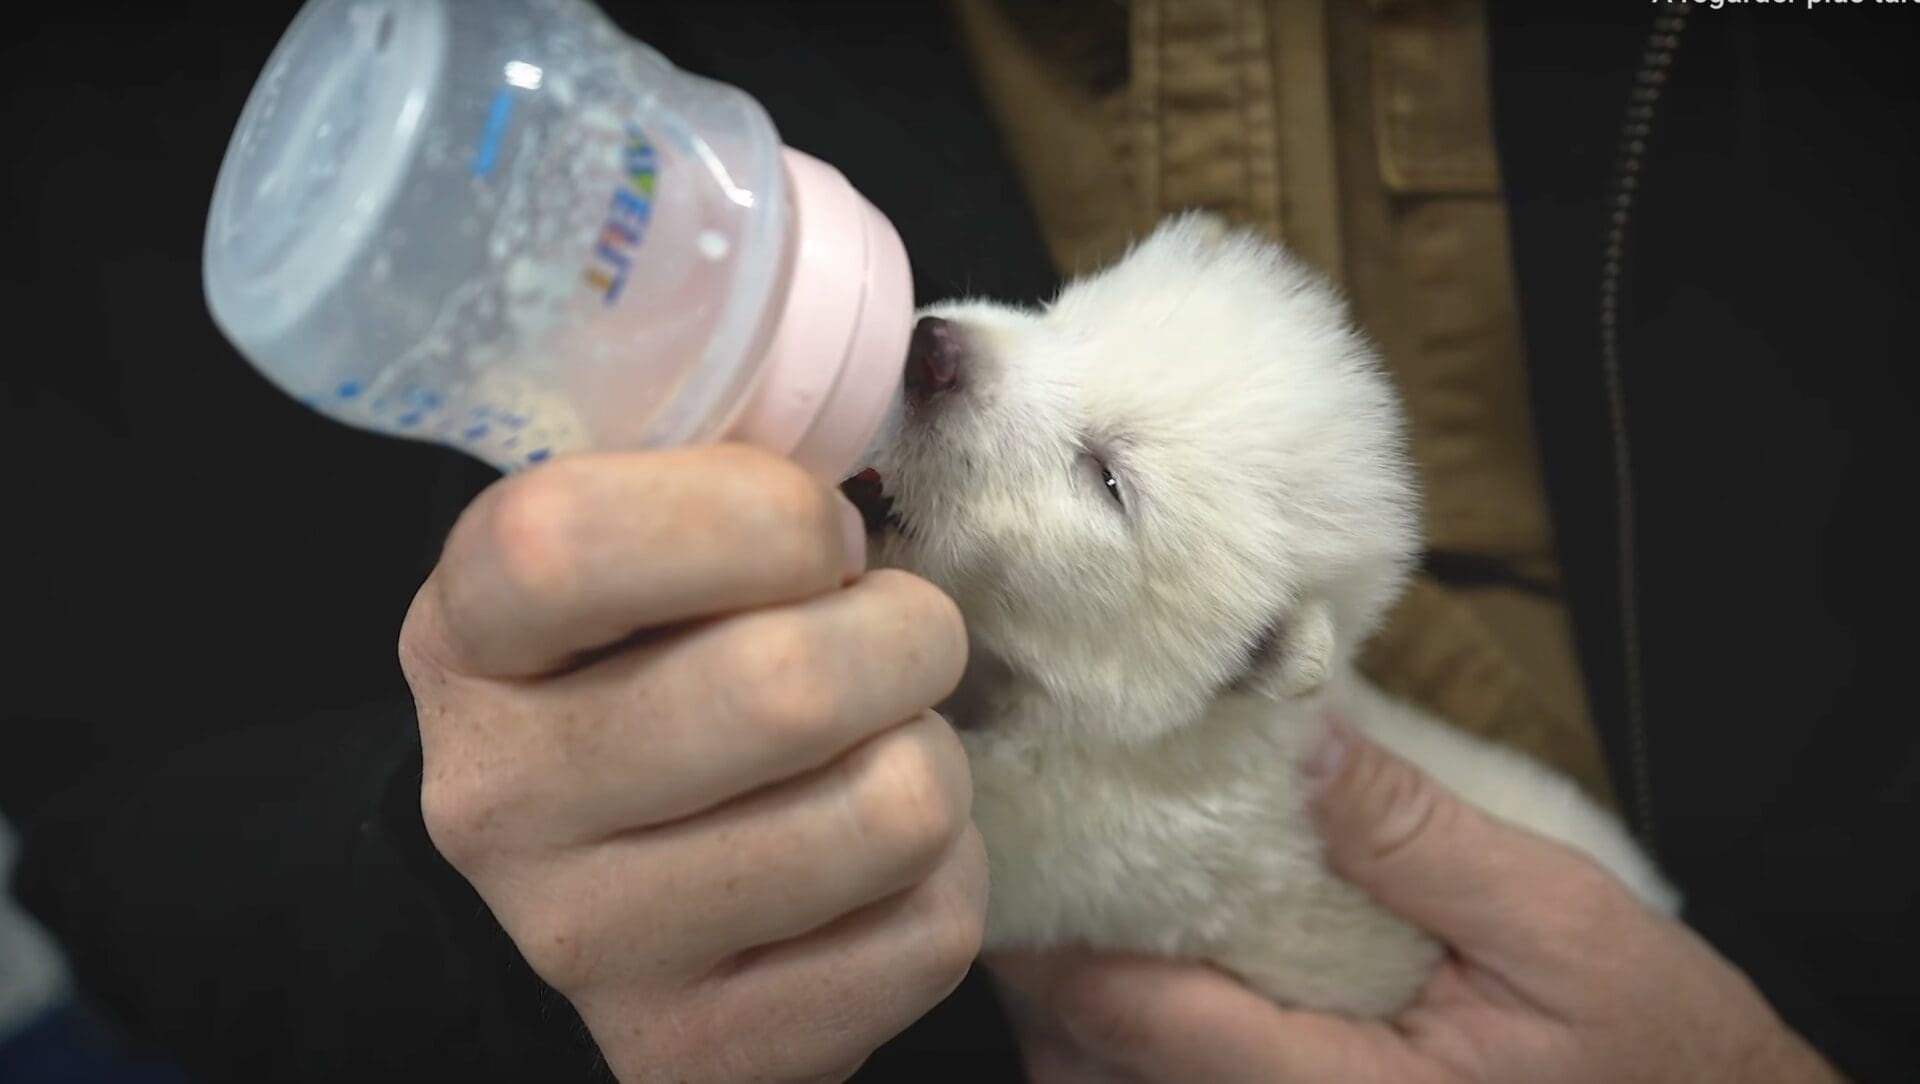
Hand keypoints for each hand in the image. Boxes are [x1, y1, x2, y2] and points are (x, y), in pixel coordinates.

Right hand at [398, 445, 984, 1083]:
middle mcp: (500, 803)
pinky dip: (944, 874)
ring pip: (890, 810)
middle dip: (905, 629)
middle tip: (895, 633)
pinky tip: (878, 859)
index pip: (574, 539)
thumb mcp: (618, 569)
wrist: (568, 910)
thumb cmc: (633, 687)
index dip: (758, 515)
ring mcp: (594, 948)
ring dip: (933, 756)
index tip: (816, 536)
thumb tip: (891, 426)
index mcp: (466, 641)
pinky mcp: (700, 1055)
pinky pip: (927, 931)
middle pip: (788, 684)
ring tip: (884, 745)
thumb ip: (712, 488)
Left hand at [989, 722, 1843, 1083]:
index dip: (1063, 928)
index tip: (1026, 823)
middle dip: (1050, 966)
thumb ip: (1414, 839)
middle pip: (1098, 1066)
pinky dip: (1130, 1032)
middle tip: (1032, 844)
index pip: (1147, 1020)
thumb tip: (1291, 733)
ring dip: (1076, 1004)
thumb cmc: (1652, 1042)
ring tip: (1071, 888)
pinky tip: (1142, 956)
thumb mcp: (1556, 921)